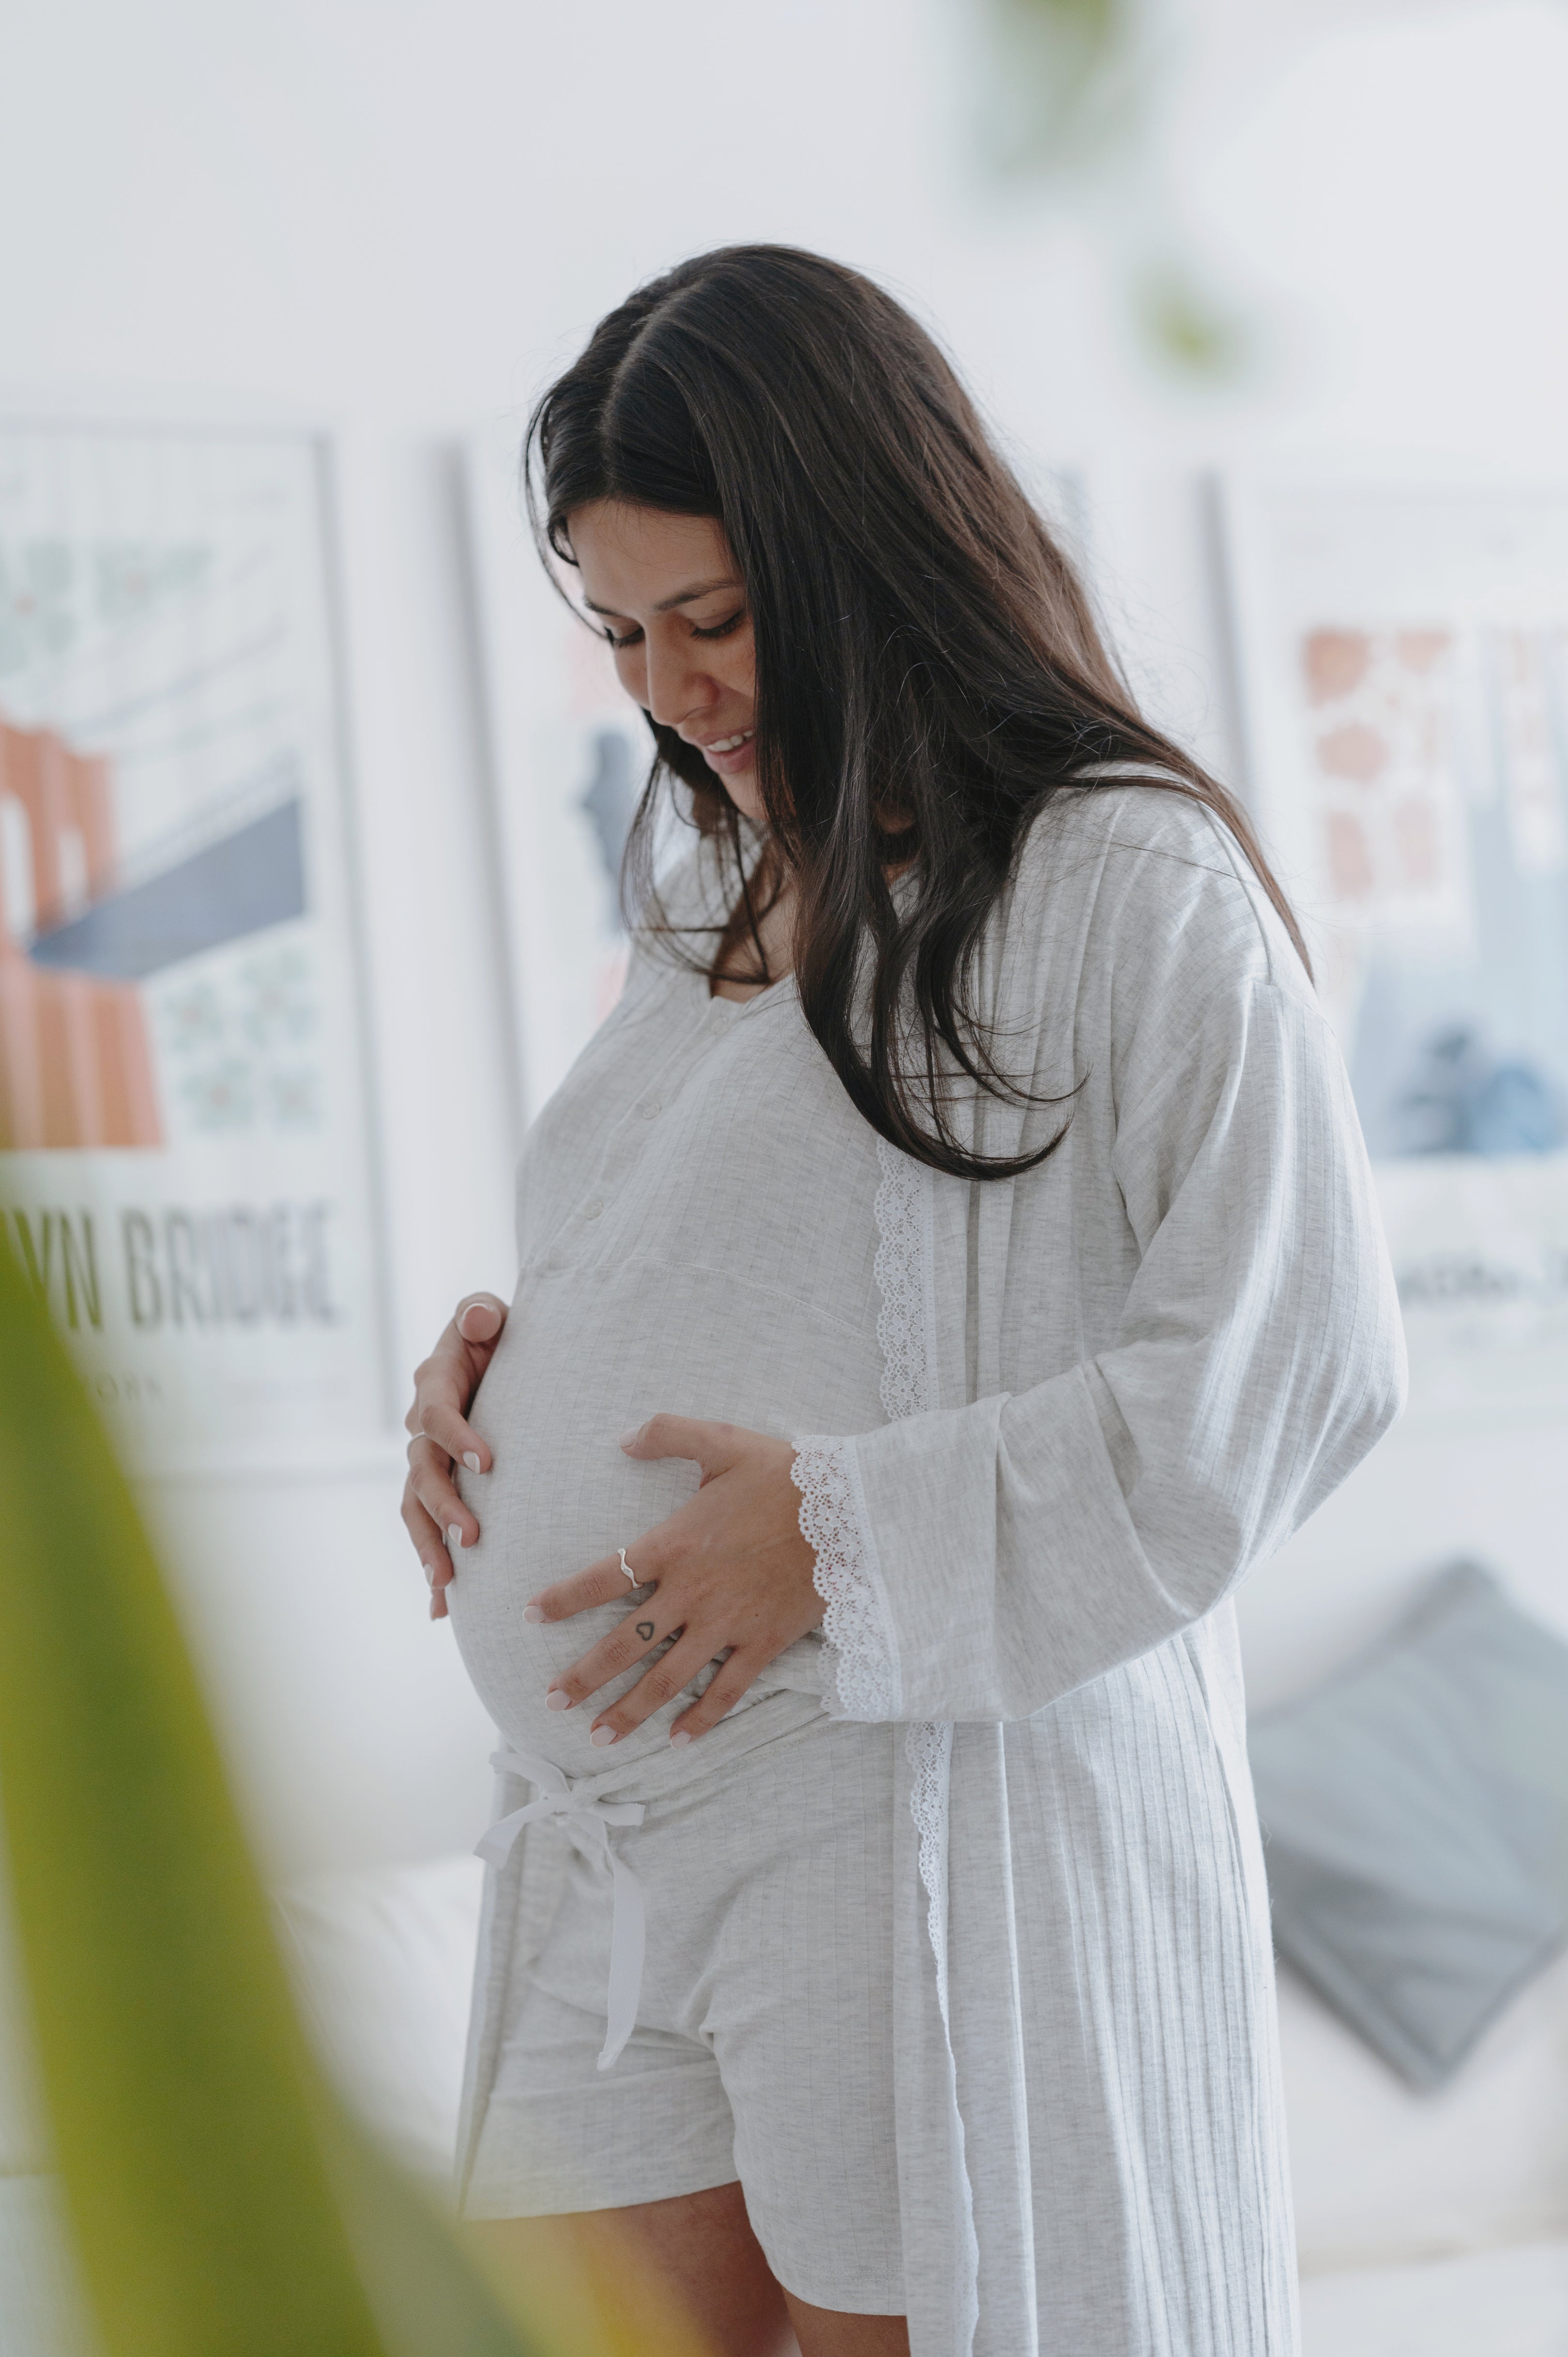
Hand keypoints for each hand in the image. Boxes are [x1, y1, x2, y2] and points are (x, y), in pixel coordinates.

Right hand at [400, 1293, 508, 1620]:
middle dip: (443, 1506)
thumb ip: (481, 1312)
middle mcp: (421, 1427)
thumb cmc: (494, 1333)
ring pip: (415, 1508)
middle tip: (471, 1537)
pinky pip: (424, 1528)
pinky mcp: (435, 1487)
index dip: (457, 1439)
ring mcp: (424, 1461)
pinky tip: (441, 1609)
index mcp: (434, 1384)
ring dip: (428, 1545)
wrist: (492, 1356)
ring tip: (448, 1582)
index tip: (488, 1465)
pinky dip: (431, 1566)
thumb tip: (481, 1317)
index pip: (437, 1415)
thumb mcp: (489, 1314)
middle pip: (421, 1472)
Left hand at [527, 1416, 821, 1746]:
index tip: (529, 1617)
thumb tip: (621, 1439)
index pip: (603, 1578)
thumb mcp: (723, 1440)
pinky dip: (701, 1719)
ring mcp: (727, 1623)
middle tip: (550, 1701)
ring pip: (667, 1678)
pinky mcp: (762, 1642)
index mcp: (674, 1544)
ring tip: (598, 1735)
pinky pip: (726, 1690)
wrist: (850, 1509)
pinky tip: (678, 1740)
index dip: (562, 1600)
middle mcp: (692, 1591)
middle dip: (584, 1676)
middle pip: (625, 1644)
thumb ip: (667, 1434)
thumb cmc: (785, 1475)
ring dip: (629, 1710)